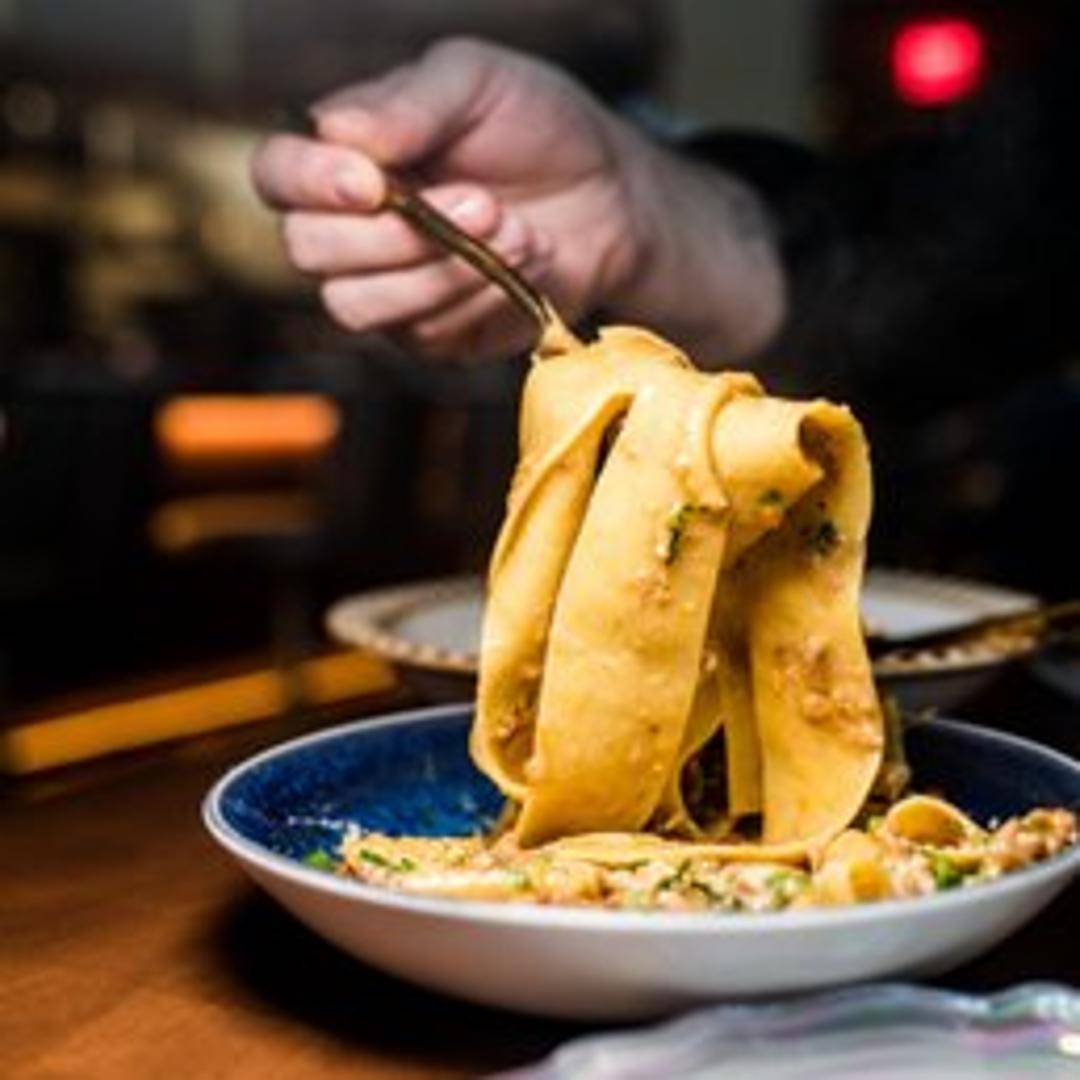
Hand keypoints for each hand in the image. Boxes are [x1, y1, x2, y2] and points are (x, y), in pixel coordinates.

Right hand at [252, 37, 782, 361]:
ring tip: (512, 228)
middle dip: (397, 233)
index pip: (276, 176)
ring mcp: (389, 289)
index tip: (370, 180)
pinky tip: (523, 260)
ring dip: (442, 270)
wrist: (611, 197)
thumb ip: (406, 103)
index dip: (308, 182)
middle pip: (310, 252)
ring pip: (359, 305)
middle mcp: (352, 229)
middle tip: (481, 200)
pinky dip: (479, 298)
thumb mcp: (477, 82)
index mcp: (345, 157)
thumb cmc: (538, 127)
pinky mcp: (432, 335)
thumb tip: (338, 134)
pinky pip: (424, 335)